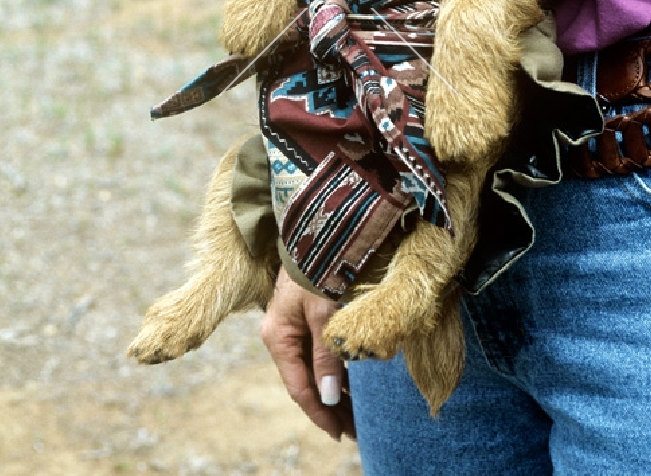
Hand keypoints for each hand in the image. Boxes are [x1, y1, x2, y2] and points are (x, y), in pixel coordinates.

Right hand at [261, 267, 355, 440]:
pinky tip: (351, 385)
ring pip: (314, 369)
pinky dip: (335, 371)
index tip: (340, 433)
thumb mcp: (323, 315)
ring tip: (356, 416)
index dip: (319, 412)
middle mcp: (281, 336)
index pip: (298, 386)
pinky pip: (319, 354)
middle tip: (355, 431)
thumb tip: (328, 397)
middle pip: (305, 381)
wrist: (318, 234)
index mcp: (278, 337)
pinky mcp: (306, 319)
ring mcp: (293, 327)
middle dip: (330, 408)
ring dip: (334, 392)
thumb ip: (326, 355)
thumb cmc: (317, 270)